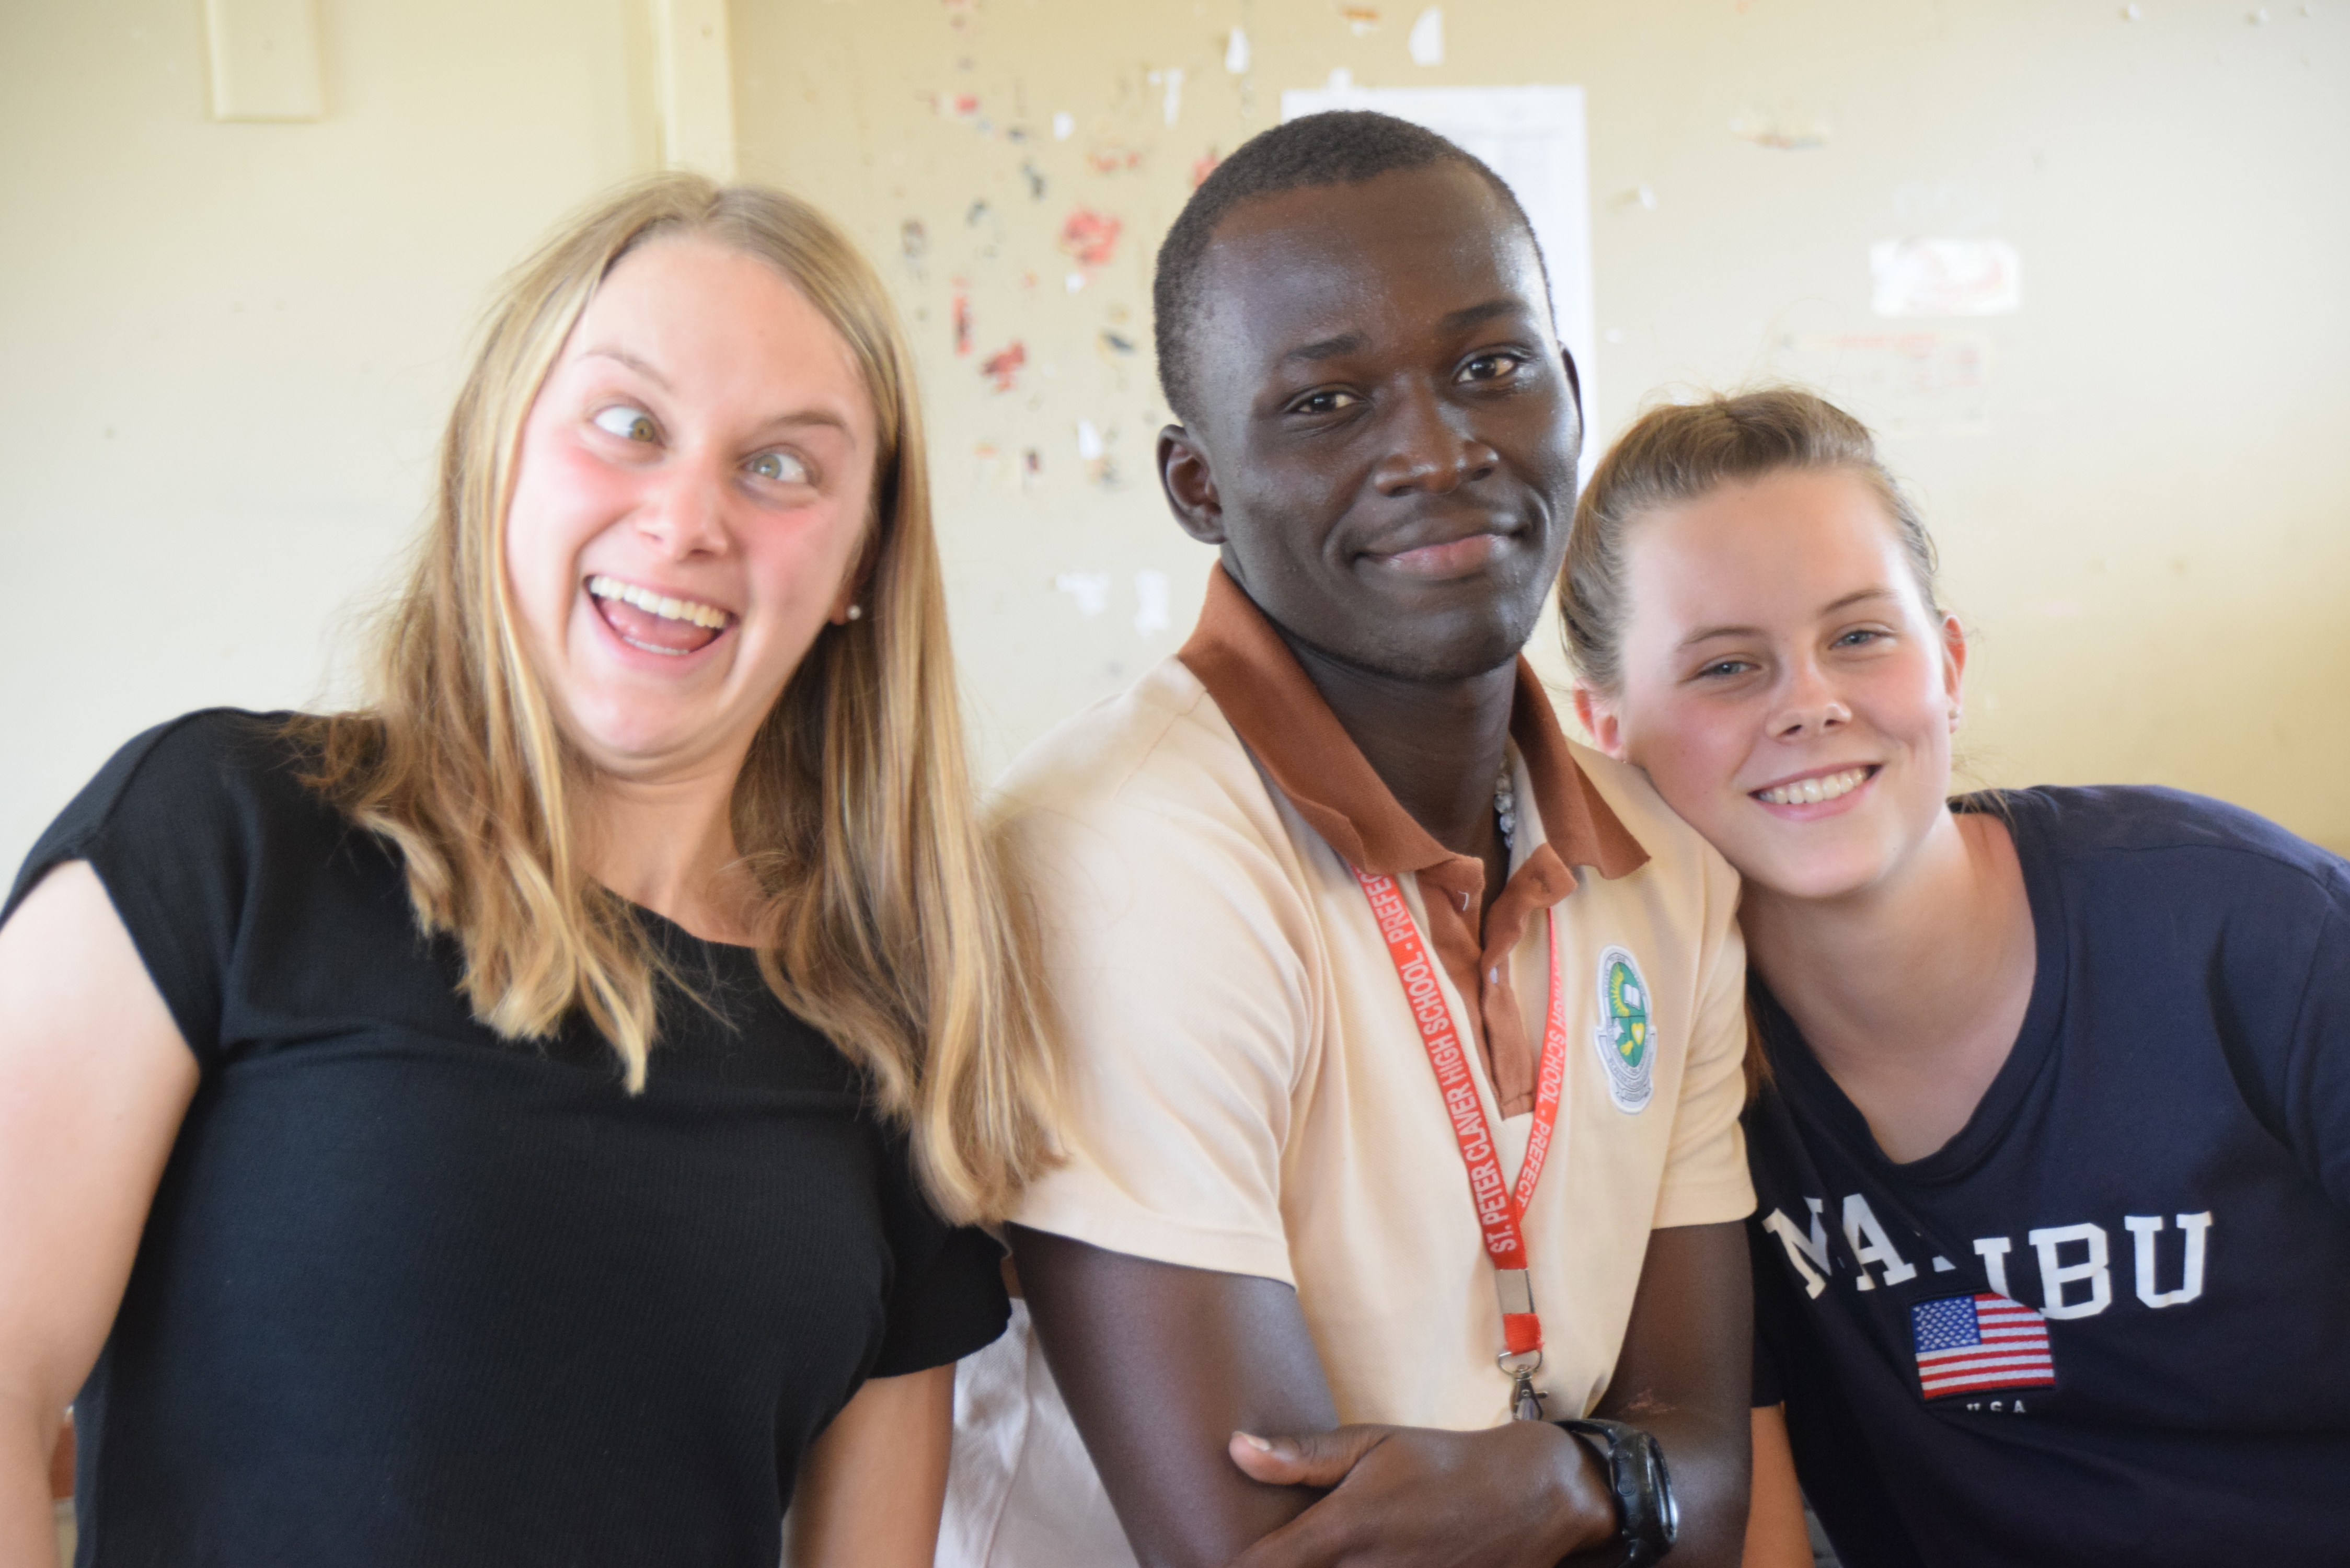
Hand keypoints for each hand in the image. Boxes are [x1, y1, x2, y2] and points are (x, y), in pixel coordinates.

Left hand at [1221, 1418, 1614, 1567]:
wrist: (1528, 1497)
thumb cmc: (1441, 1463)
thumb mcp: (1372, 1444)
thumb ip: (1302, 1455)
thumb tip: (1234, 1449)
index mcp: (1345, 1529)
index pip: (1261, 1567)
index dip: (1229, 1563)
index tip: (1203, 1551)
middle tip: (1250, 1552)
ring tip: (1306, 1554)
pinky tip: (1350, 1563)